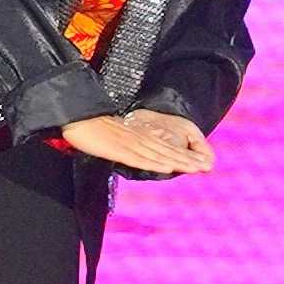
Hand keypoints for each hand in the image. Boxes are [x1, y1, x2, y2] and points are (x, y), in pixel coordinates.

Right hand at [64, 111, 209, 176]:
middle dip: (187, 160)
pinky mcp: (121, 149)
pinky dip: (157, 163)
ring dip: (179, 162)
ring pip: (160, 155)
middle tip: (207, 167)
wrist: (77, 114)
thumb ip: (123, 144)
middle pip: (167, 151)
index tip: (197, 161)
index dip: (181, 154)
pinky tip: (170, 168)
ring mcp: (131, 144)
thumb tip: (127, 151)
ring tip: (197, 168)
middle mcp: (138, 139)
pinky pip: (142, 158)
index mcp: (137, 135)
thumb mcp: (112, 136)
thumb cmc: (90, 126)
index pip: (164, 146)